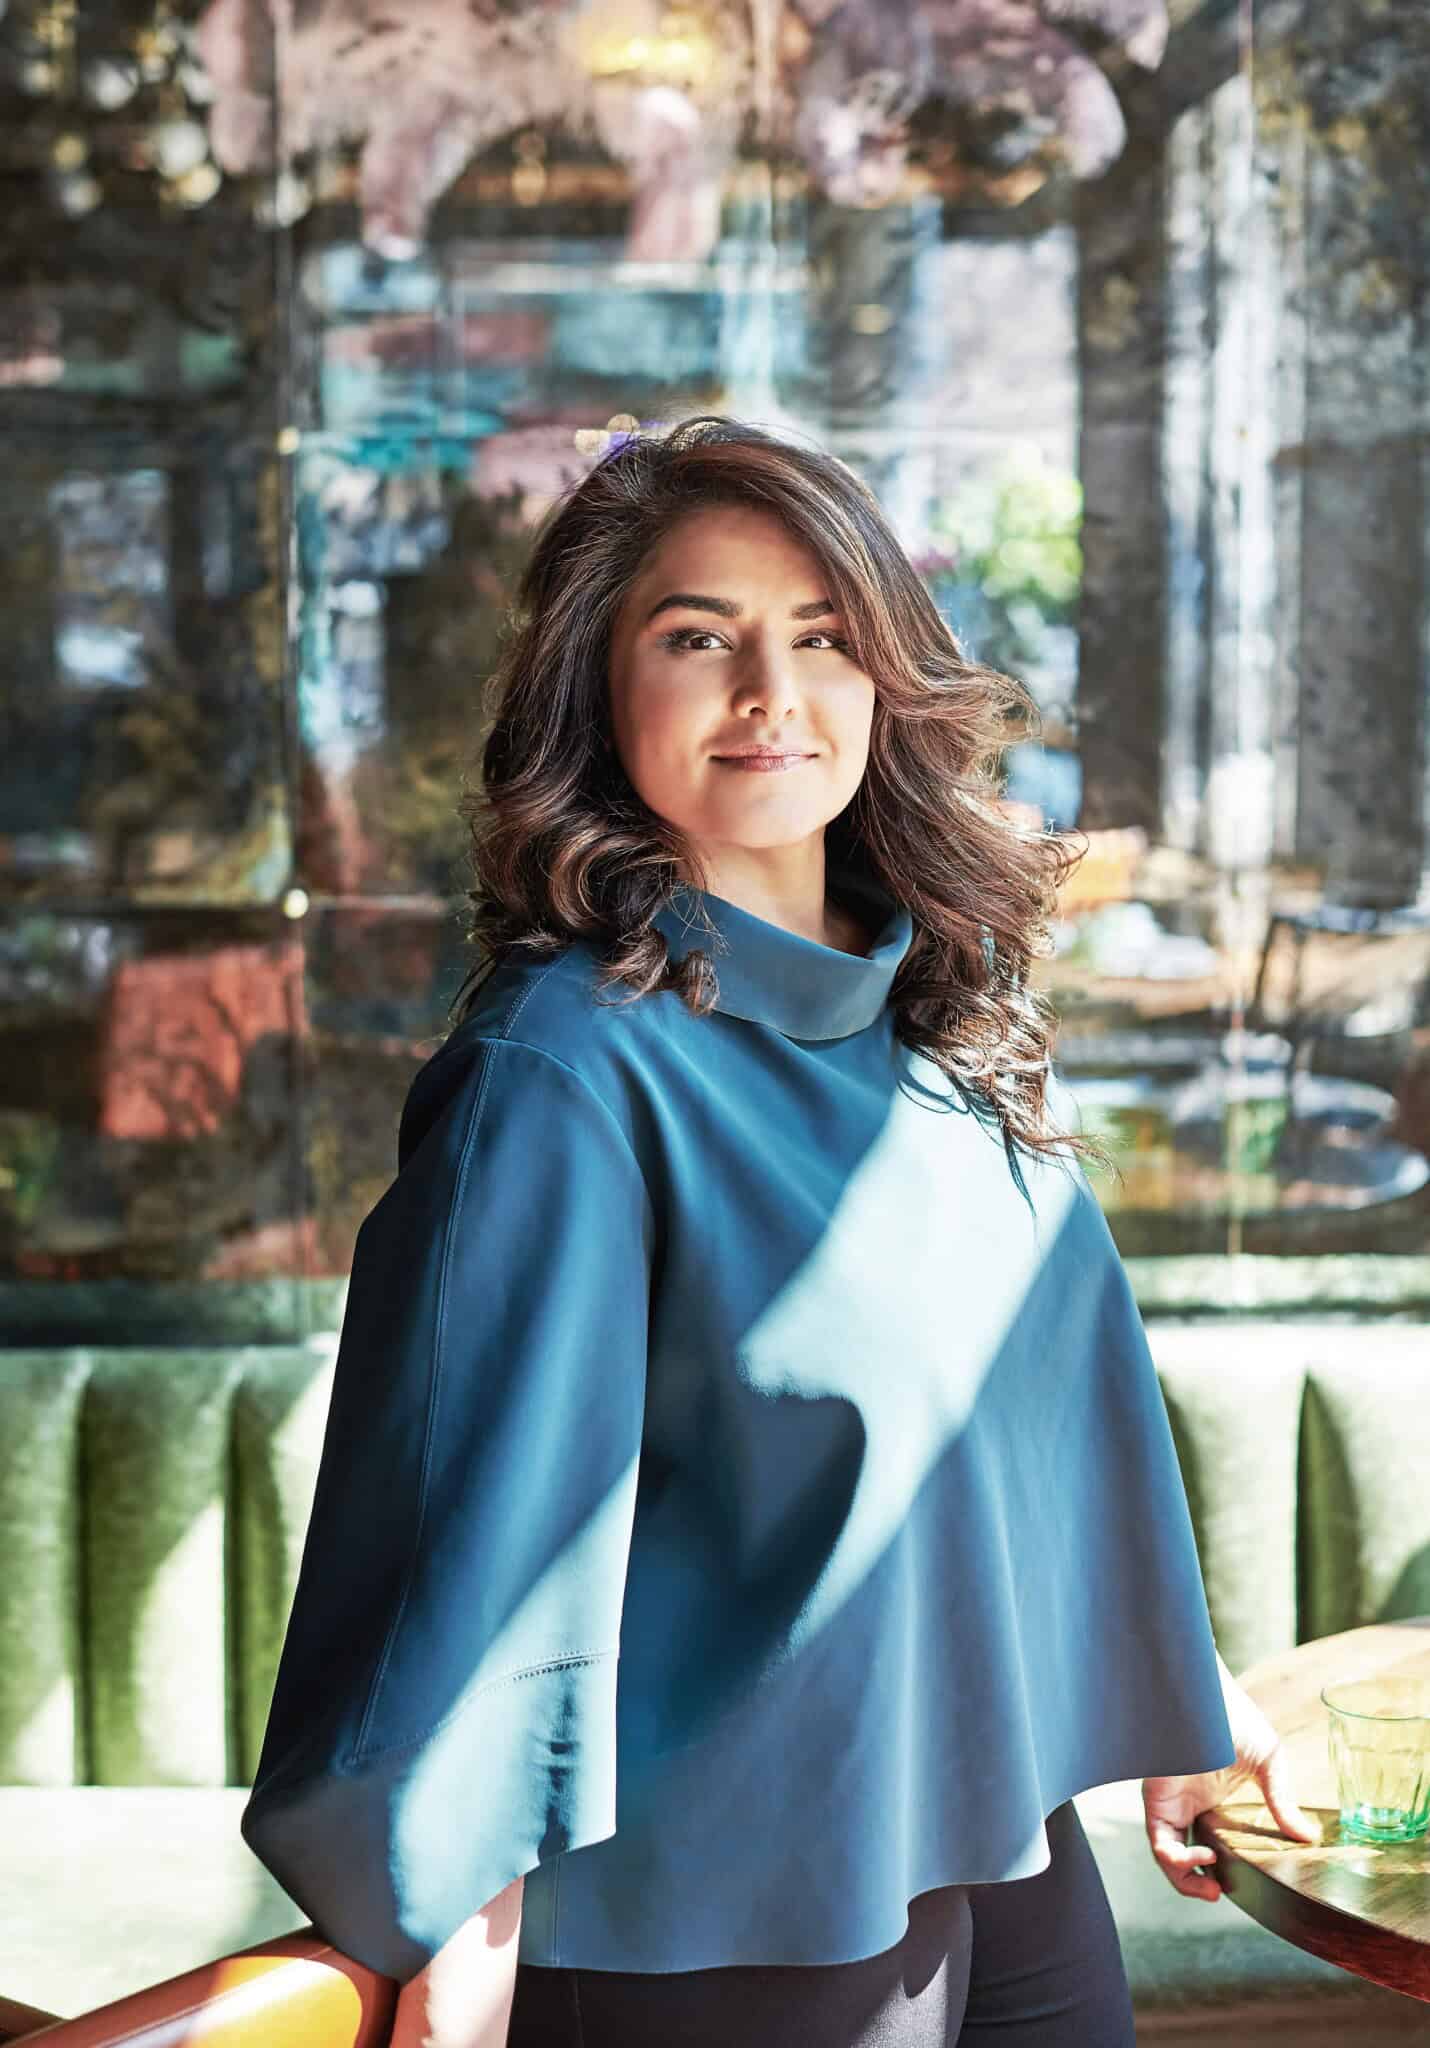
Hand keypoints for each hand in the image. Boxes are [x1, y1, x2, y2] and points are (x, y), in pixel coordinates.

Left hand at [1141, 1654, 1321, 1902]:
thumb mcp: (1269, 1762)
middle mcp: (1186, 1803)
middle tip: (1219, 1893)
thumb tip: (1308, 1837)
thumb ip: (1282, 1800)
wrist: (1203, 1690)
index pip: (1206, 1844)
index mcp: (1209, 1799)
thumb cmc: (1232, 1716)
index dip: (1217, 1870)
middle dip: (1195, 1884)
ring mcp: (1169, 1801)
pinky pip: (1157, 1839)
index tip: (1238, 1882)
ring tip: (1212, 1886)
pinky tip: (1202, 1857)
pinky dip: (1175, 1859)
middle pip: (1181, 1855)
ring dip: (1184, 1879)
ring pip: (1165, 1854)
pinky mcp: (1156, 1797)